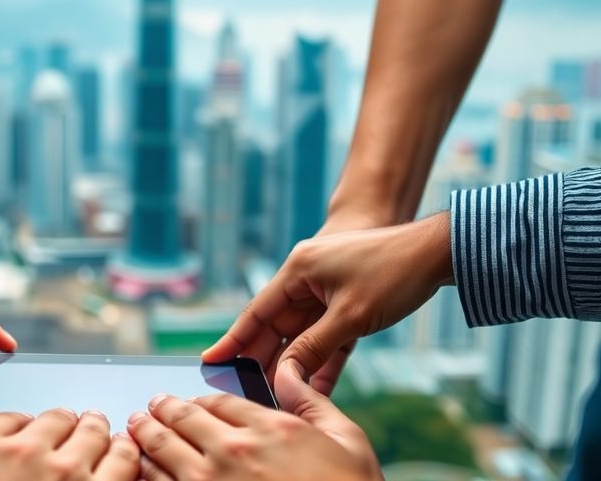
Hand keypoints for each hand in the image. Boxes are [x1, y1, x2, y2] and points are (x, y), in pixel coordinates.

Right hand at [0, 410, 140, 480]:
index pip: (15, 419)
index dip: (30, 425)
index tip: (37, 432)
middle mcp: (23, 455)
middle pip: (60, 420)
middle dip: (73, 423)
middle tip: (84, 425)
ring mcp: (64, 477)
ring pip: (96, 435)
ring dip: (104, 434)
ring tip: (114, 437)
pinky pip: (122, 466)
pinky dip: (127, 459)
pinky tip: (129, 461)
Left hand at [127, 366, 380, 480]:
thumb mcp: (346, 440)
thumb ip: (311, 401)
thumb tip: (291, 370)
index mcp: (271, 428)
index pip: (219, 401)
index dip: (199, 399)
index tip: (189, 401)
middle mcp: (235, 451)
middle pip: (182, 418)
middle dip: (161, 409)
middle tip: (149, 407)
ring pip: (162, 450)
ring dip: (145, 436)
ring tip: (135, 429)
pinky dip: (146, 472)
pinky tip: (141, 468)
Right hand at [203, 212, 451, 393]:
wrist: (437, 250)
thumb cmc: (392, 271)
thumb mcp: (350, 315)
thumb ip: (313, 346)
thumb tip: (285, 373)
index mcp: (298, 271)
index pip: (257, 313)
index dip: (233, 340)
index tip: (210, 360)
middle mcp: (307, 280)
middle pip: (276, 327)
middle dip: (263, 359)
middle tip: (243, 390)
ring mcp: (329, 293)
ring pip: (302, 336)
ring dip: (293, 365)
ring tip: (274, 396)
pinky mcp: (350, 306)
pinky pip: (330, 340)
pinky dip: (323, 361)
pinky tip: (314, 388)